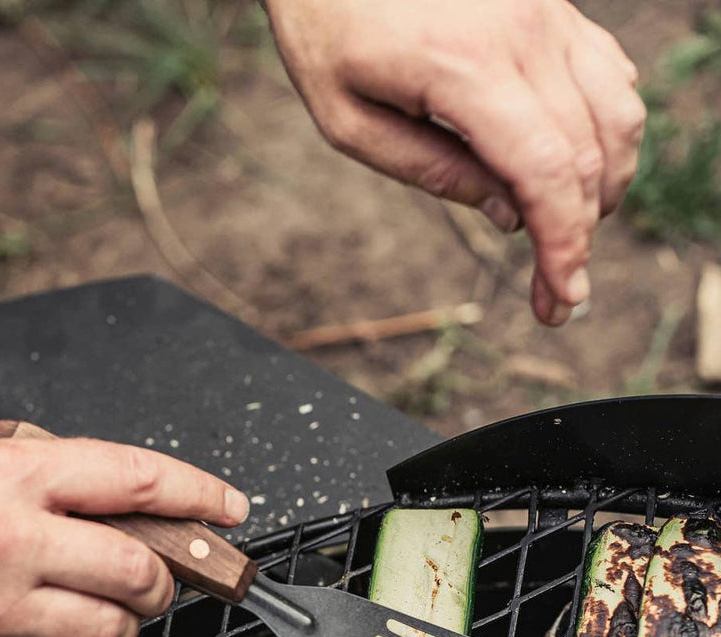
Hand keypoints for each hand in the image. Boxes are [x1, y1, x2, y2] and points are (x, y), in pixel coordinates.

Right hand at [0, 438, 247, 636]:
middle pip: (139, 570)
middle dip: (166, 579)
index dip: (198, 493)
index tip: (228, 507)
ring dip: (122, 622)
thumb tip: (120, 500)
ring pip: (109, 631)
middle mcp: (10, 540)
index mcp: (11, 476)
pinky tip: (39, 630)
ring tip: (100, 607)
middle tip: (159, 578)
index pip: (136, 478)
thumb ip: (43, 476)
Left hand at [265, 0, 645, 325]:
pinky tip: (576, 168)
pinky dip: (607, 131)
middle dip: (581, 236)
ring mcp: (547, 12)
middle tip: (559, 294)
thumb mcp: (349, 120)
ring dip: (604, 187)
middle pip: (588, 153)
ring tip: (567, 234)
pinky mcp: (553, 4)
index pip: (544, 171)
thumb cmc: (327, 28)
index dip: (563, 245)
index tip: (561, 300)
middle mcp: (525, 33)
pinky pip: (608, 72)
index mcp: (466, 67)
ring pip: (616, 112)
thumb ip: (431, 170)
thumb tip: (509, 215)